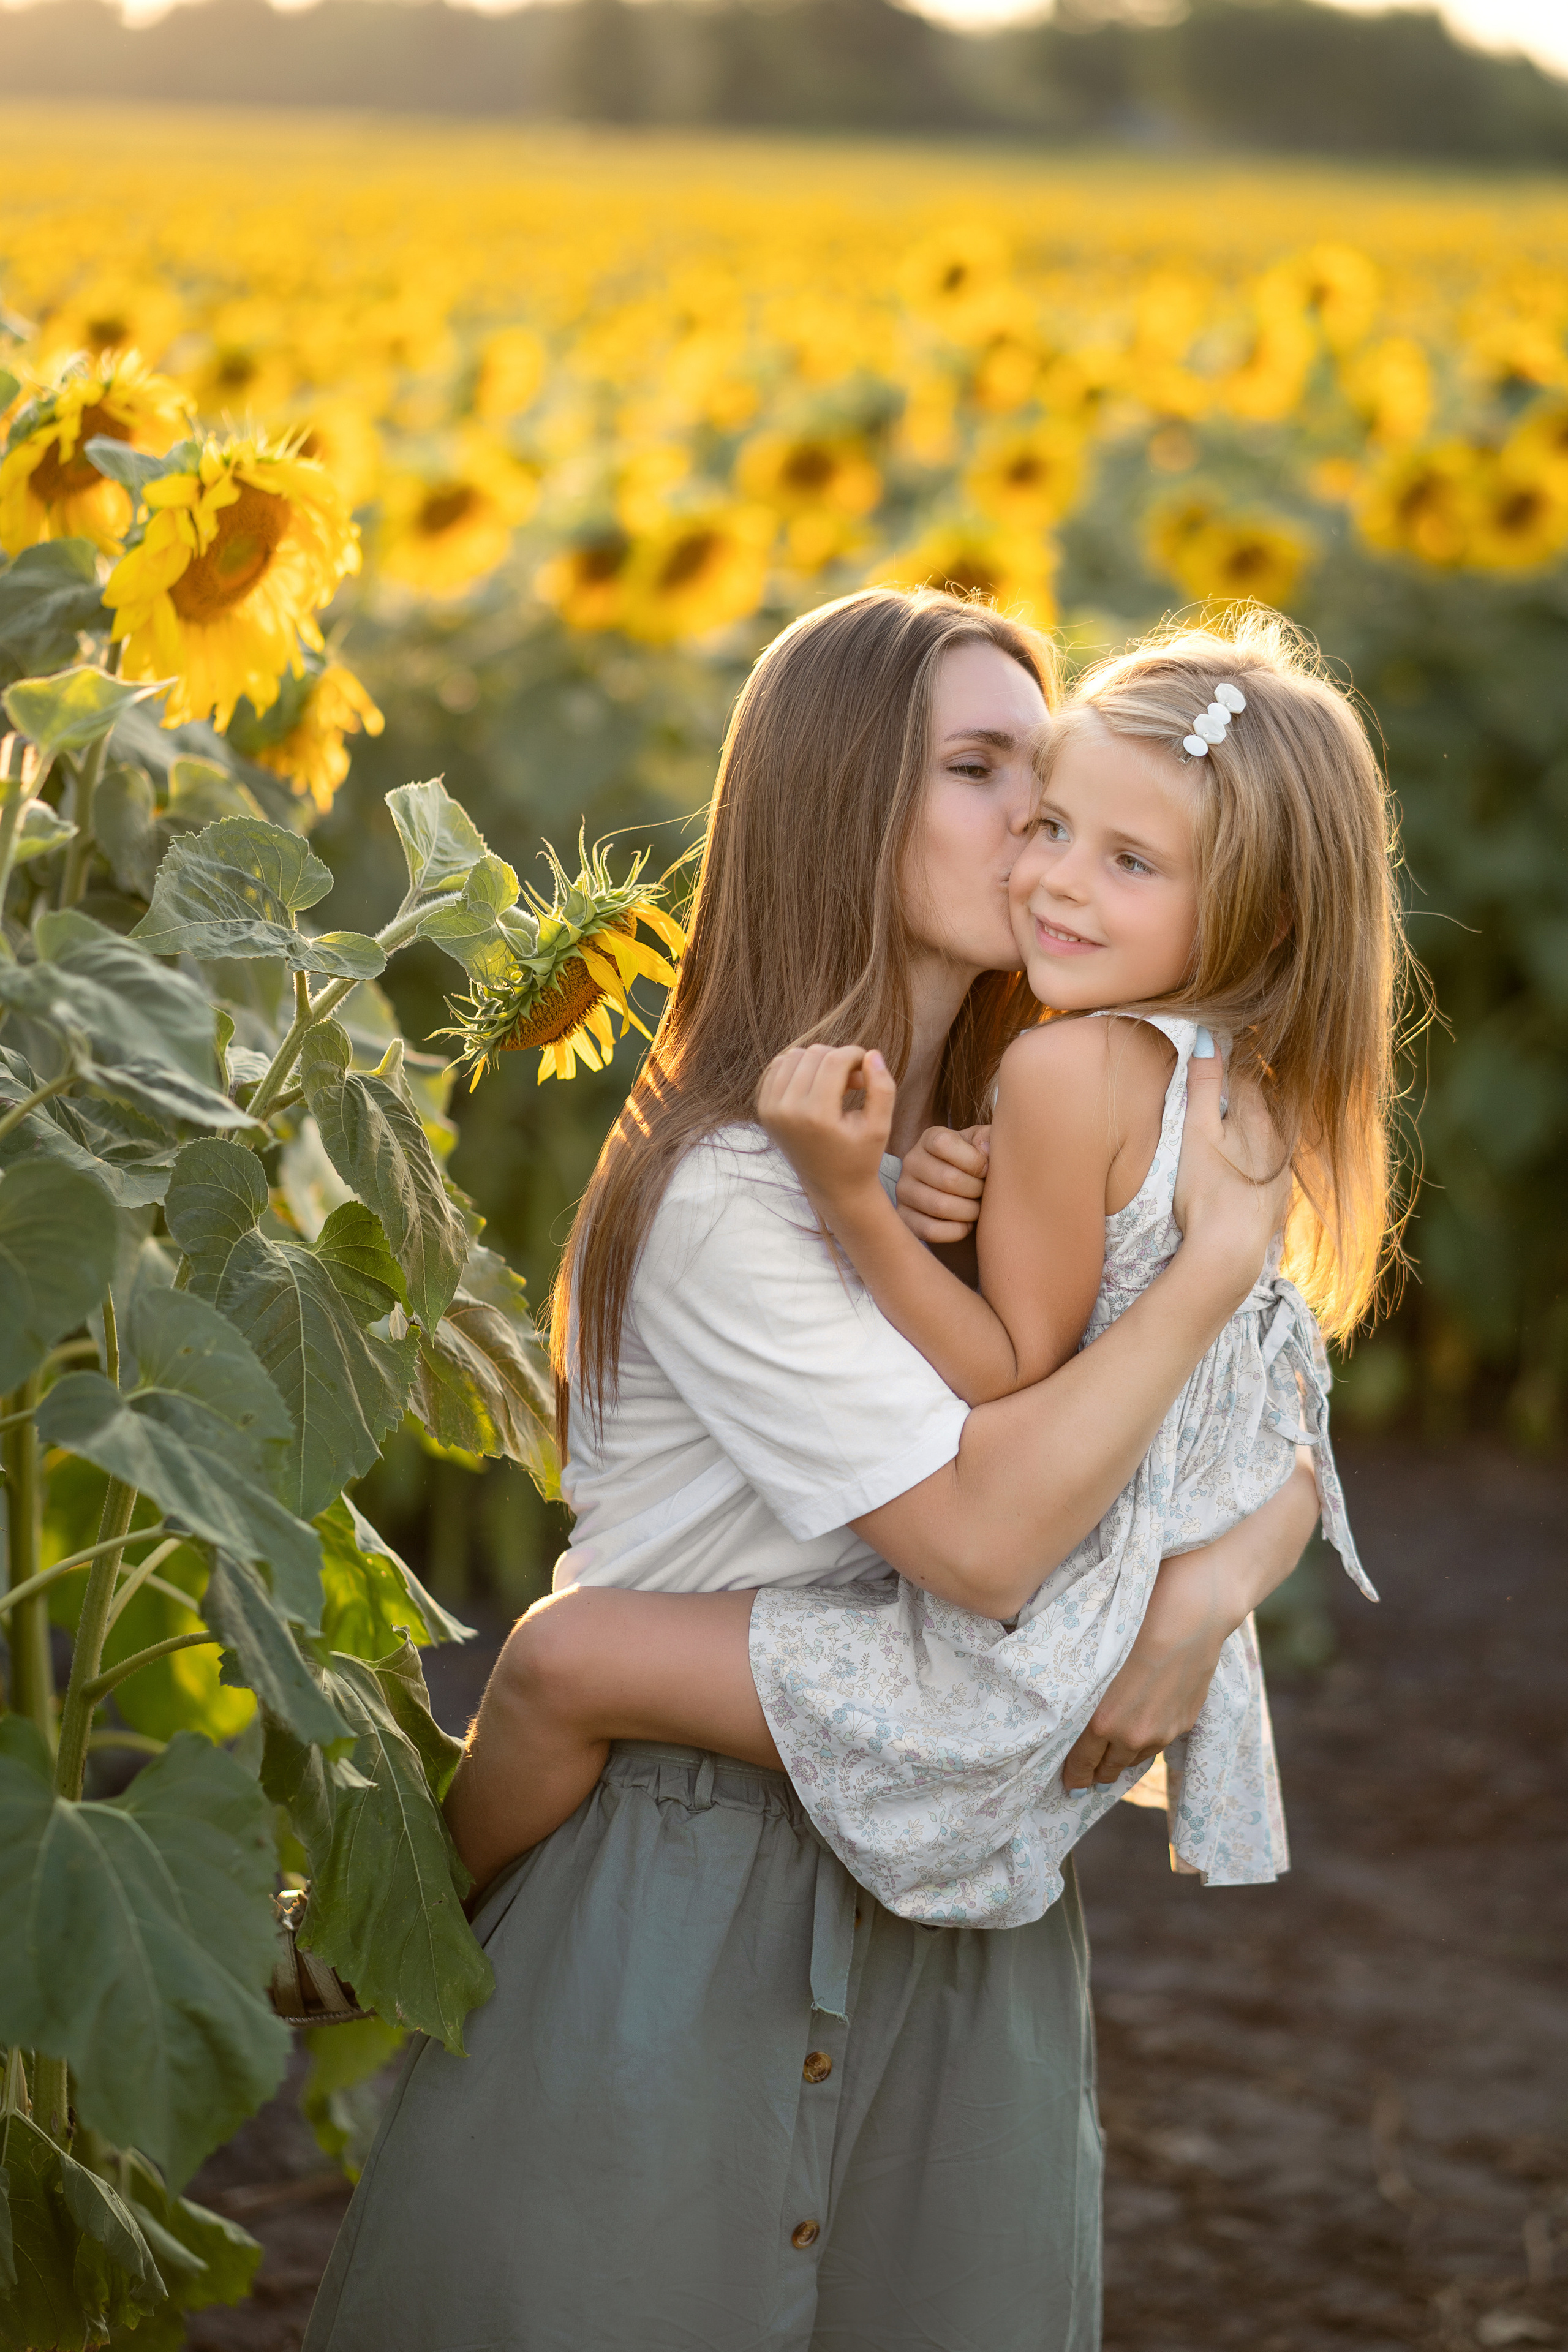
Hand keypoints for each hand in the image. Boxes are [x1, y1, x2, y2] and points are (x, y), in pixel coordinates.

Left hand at [757, 1043, 896, 1221]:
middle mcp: (787, 1111)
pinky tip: (817, 1086)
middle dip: (838, 1058)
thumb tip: (871, 1054)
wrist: (832, 1187)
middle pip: (813, 1054)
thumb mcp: (880, 1126)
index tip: (867, 1068)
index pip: (834, 1060)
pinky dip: (799, 1068)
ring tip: (835, 1084)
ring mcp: (770, 1110)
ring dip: (818, 1061)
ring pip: (793, 1056)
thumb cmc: (861, 1157)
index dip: (856, 1055)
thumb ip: (882, 1088)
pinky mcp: (763, 1109)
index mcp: (816, 1116)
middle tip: (854, 1082)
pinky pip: (777, 1068)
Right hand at [895, 1123, 990, 1243]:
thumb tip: (984, 1151)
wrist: (960, 1187)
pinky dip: (956, 1231)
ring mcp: (904, 1191)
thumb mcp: (983, 1144)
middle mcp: (911, 1162)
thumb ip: (987, 1140)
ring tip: (977, 1208)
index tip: (986, 1170)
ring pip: (940, 1206)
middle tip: (985, 1193)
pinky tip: (966, 1224)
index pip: (944, 1144)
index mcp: (930, 1138)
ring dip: (969, 1211)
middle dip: (976, 1190)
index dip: (973, 1160)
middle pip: (947, 1179)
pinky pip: (930, 1231)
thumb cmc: (974, 1162)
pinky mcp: (904, 1217)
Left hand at [1059, 1454, 1320, 1789]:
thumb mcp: (1095, 1654)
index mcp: (1104, 1721)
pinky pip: (1158, 1744)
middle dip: (1093, 1773)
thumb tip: (1060, 1703)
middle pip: (1108, 1768)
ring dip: (1120, 1761)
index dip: (1072, 1775)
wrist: (1194, 1609)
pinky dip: (1143, 1744)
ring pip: (1135, 1760)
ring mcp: (1164, 1731)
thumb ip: (1080, 1689)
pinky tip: (1137, 1737)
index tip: (1065, 1781)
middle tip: (1081, 1777)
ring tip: (1107, 1762)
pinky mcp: (1186, 1720)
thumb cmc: (1136, 1619)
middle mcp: (1134, 1735)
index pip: (1081, 1762)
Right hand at [1171, 1051, 1290, 1297]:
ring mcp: (1284, 1168)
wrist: (1229, 1251)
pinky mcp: (1281, 1195)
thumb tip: (1207, 1038)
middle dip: (1247, 1089)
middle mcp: (1279, 1137)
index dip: (1232, 1059)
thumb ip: (1203, 1085)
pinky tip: (1245, 1164)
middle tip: (1225, 1083)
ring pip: (1273, 1131)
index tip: (1221, 1050)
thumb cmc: (1206, 1189)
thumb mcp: (1196, 1132)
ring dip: (1256, 1122)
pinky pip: (1274, 1161)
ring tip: (1233, 1123)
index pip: (1248, 1072)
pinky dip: (1261, 1154)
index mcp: (1257, 1115)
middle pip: (1264, 1100)